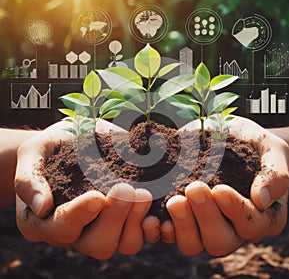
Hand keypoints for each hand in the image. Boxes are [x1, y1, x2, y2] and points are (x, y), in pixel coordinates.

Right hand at [15, 119, 152, 258]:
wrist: (71, 143)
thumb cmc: (50, 149)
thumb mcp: (32, 154)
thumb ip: (29, 179)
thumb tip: (44, 207)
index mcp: (47, 221)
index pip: (62, 228)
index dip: (80, 215)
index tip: (96, 196)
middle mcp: (78, 232)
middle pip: (98, 244)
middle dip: (115, 218)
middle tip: (127, 189)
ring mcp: (105, 227)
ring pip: (125, 243)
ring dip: (137, 219)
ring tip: (144, 192)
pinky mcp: (126, 218)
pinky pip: (144, 230)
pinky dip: (154, 220)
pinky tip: (161, 200)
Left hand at [161, 116, 288, 255]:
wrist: (229, 137)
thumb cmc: (254, 145)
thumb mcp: (272, 151)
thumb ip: (275, 174)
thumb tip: (261, 199)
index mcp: (259, 216)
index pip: (250, 225)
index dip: (235, 211)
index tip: (220, 188)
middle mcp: (232, 228)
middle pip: (219, 241)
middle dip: (205, 217)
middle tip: (194, 189)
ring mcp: (204, 225)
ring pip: (192, 243)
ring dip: (180, 225)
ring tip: (173, 201)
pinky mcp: (183, 218)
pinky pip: (170, 234)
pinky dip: (159, 229)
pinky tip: (152, 215)